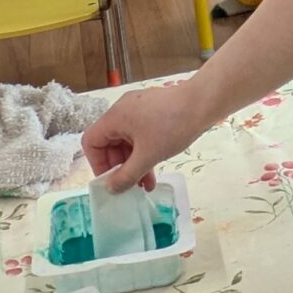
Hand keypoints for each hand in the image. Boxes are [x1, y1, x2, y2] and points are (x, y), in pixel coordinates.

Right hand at [82, 84, 205, 191]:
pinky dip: (143, 152)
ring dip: (133, 164)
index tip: (111, 181)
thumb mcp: (148, 156)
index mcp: (114, 117)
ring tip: (145, 184)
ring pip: (126, 142)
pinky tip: (154, 170)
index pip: (91, 141)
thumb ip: (127, 175)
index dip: (97, 164)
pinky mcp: (150, 112)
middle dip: (119, 167)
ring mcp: (136, 110)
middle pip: (109, 143)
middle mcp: (121, 111)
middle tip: (131, 186)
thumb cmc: (171, 127)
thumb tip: (111, 189)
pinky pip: (138, 135)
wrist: (201, 104)